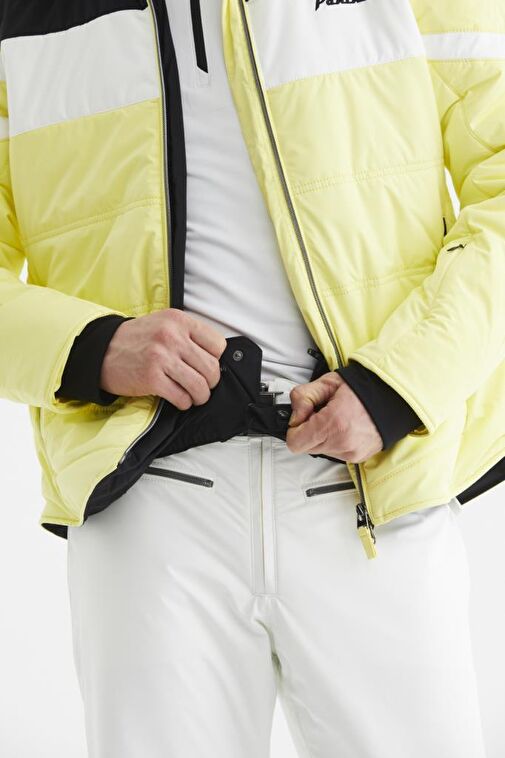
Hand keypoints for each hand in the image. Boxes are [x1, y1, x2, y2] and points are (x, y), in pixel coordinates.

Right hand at [100, 309, 226, 409]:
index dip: (215, 359)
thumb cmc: (137, 339)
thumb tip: (216, 357)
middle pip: (212, 367)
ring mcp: (161, 357)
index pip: (218, 344)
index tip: (206, 366)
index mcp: (179, 320)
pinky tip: (179, 400)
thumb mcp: (164, 324)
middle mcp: (172, 336)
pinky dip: (184, 403)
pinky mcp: (151, 378)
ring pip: (200, 385)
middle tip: (202, 386)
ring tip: (194, 396)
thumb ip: (188, 334)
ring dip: (200, 396)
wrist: (101, 350)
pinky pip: (181, 397)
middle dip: (211, 382)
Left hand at [286, 372, 382, 462]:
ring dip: (322, 436)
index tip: (304, 416)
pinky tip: (345, 426)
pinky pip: (334, 453)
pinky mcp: (357, 457)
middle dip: (308, 431)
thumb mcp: (328, 382)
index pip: (295, 442)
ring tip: (336, 418)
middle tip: (322, 413)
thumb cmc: (363, 389)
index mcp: (333, 423)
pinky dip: (335, 441)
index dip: (294, 427)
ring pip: (320, 450)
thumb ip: (303, 396)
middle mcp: (342, 442)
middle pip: (306, 447)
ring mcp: (351, 453)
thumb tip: (295, 416)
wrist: (392, 398)